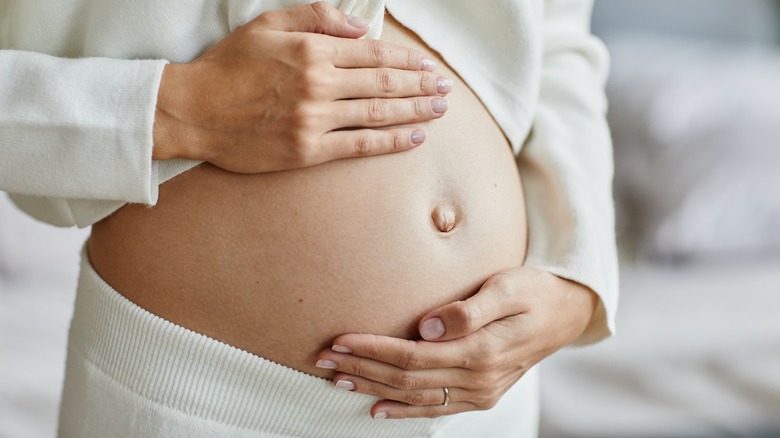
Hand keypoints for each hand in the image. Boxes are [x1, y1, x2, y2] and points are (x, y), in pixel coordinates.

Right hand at [153, 1, 450, 172]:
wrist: (193, 111)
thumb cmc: (228, 66)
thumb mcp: (267, 25)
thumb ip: (315, 17)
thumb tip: (360, 27)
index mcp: (312, 50)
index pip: (374, 53)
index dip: (408, 59)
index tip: (428, 65)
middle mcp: (319, 83)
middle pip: (384, 82)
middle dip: (421, 85)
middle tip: (446, 89)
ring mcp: (315, 119)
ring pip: (379, 113)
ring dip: (415, 111)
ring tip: (439, 110)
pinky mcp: (308, 150)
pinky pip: (360, 145)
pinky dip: (391, 141)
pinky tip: (414, 137)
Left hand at [314, 266, 597, 418]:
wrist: (566, 313)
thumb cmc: (533, 292)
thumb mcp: (507, 288)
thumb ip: (468, 309)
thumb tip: (426, 325)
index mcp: (480, 351)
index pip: (411, 355)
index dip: (372, 349)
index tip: (339, 340)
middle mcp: (478, 379)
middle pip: (406, 379)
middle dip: (362, 368)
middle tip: (323, 358)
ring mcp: (479, 392)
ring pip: (414, 396)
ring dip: (373, 388)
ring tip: (337, 379)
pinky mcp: (480, 395)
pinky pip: (434, 409)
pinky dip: (402, 411)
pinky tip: (376, 409)